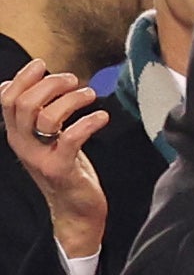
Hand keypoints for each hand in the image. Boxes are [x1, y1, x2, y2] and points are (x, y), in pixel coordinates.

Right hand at [1, 60, 105, 258]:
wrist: (75, 210)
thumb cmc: (66, 168)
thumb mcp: (48, 138)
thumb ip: (41, 113)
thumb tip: (36, 81)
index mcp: (17, 134)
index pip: (7, 99)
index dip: (22, 78)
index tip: (42, 64)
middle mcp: (23, 144)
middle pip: (24, 104)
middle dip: (50, 84)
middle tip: (73, 80)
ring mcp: (40, 157)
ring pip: (46, 117)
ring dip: (71, 100)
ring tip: (90, 95)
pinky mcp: (60, 169)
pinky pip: (71, 138)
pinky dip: (89, 122)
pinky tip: (103, 117)